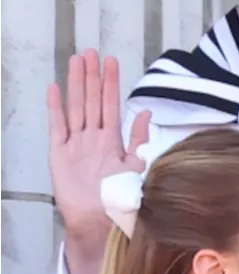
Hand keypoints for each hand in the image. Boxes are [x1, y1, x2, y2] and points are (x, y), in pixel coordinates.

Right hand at [47, 50, 150, 237]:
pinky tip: (55, 88)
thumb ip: (140, 139)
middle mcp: (93, 137)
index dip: (111, 83)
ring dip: (76, 84)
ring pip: (76, 107)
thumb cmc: (119, 198)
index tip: (112, 62)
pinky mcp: (59, 153)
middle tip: (91, 52)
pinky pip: (57, 126)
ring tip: (76, 61)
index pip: (112, 104)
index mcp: (112, 139)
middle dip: (92, 76)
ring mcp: (75, 143)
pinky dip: (56, 108)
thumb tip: (147, 112)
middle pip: (92, 100)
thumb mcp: (137, 166)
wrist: (99, 222)